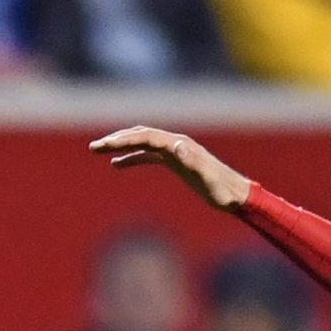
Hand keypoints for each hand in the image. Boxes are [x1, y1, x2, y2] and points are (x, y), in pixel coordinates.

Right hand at [89, 126, 251, 209]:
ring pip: (142, 143)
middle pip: (140, 135)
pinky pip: (148, 156)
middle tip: (94, 147)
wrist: (236, 195)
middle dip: (116, 140)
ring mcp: (174, 152)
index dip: (124, 140)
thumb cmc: (222, 190)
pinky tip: (117, 164)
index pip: (146, 137)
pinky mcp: (175, 162)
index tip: (104, 146)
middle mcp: (175, 144)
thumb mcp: (208, 177)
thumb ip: (192, 161)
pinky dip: (132, 158)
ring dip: (120, 145)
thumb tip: (175, 145)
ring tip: (99, 150)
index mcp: (179, 145)